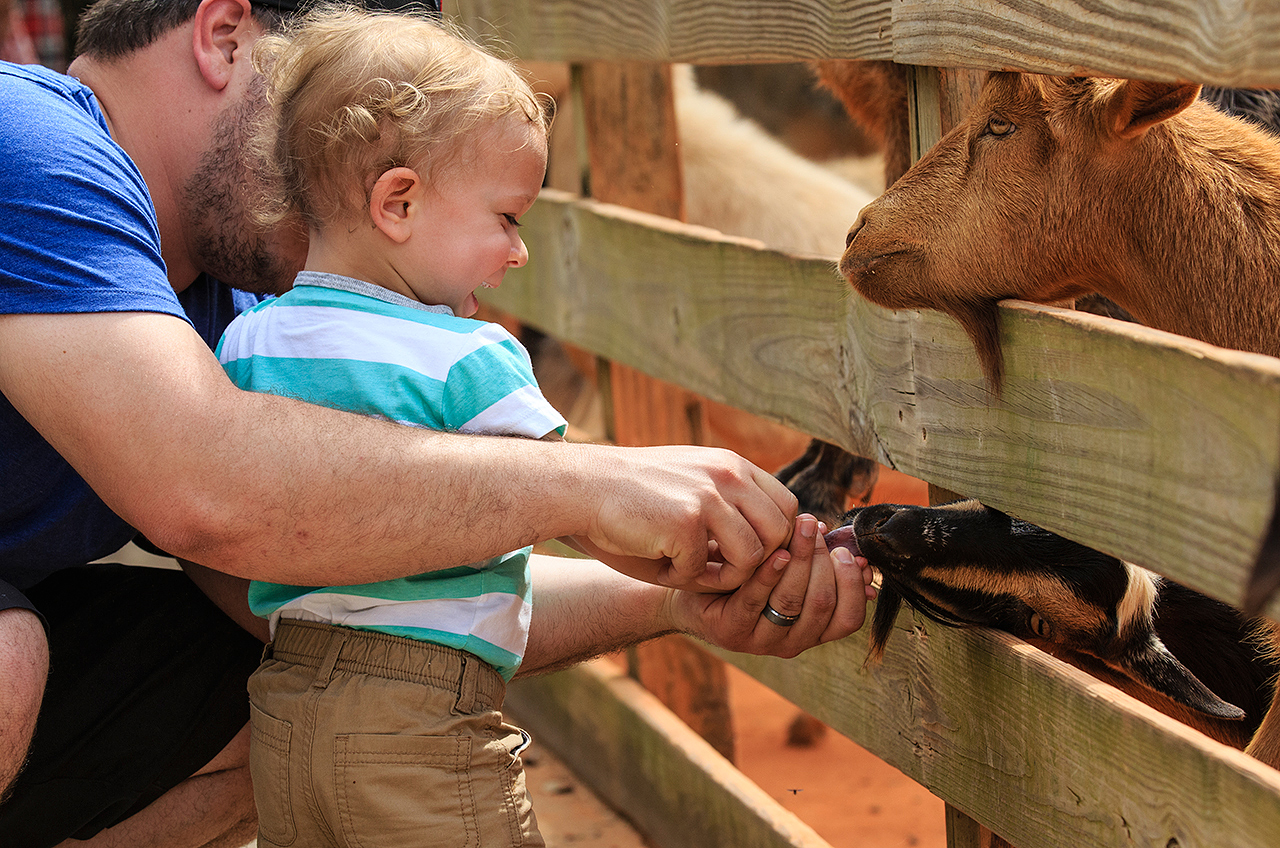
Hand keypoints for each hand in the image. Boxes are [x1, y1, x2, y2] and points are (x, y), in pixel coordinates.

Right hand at [583, 445, 797, 591]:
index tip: (743, 556)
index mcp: (731, 465)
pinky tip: (659, 564)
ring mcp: (709, 496)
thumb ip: (730, 512)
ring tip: (690, 571)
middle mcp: (728, 474)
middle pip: (780, 534)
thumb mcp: (691, 489)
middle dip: (756, 564)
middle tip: (719, 571)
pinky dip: (681, 578)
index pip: (785, 507)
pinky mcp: (686, 521)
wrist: (581, 487)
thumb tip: (770, 556)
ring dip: (723, 577)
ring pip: (752, 558)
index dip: (772, 540)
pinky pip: (703, 571)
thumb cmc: (633, 498)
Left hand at [671, 514, 875, 657]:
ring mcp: (761, 640)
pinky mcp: (731, 631)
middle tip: (813, 528)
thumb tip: (859, 560)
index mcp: (813, 631)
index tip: (847, 552)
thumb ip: (822, 566)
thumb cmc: (752, 574)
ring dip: (800, 561)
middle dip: (822, 560)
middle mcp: (792, 642)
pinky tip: (776, 552)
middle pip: (821, 604)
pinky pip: (755, 601)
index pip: (848, 619)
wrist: (697, 588)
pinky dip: (769, 574)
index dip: (852, 585)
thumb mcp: (792, 570)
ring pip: (791, 602)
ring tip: (800, 529)